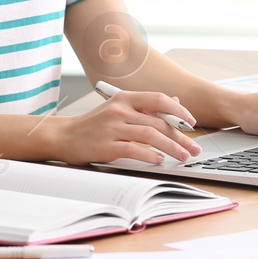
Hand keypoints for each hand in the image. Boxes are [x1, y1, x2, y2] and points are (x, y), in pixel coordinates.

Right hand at [45, 90, 202, 165]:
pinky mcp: (106, 145)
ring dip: (171, 147)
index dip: (179, 111)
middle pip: (158, 121)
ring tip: (182, 156)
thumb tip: (175, 104)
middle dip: (180, 136)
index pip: (159, 99)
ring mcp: (112, 127)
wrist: (64, 136)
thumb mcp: (119, 109)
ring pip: (151, 135)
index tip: (191, 123)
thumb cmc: (94, 124)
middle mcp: (120, 110)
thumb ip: (146, 107)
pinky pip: (134, 149)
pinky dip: (149, 155)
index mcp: (125, 98)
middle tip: (193, 147)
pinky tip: (159, 160)